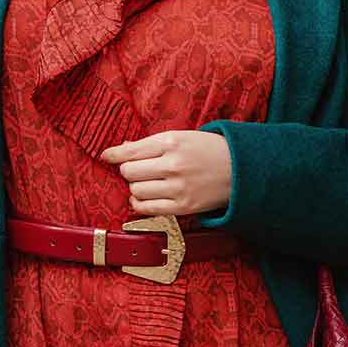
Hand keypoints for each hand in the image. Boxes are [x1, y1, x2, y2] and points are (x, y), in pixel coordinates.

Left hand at [99, 130, 231, 217]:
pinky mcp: (183, 207)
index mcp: (171, 142)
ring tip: (145, 182)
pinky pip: (147, 209)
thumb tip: (123, 149)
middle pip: (129, 172)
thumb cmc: (209, 150)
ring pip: (136, 191)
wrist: (241, 169)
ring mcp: (178, 188)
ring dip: (135, 187)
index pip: (131, 151)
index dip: (114, 154)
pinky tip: (144, 197)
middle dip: (128, 171)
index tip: (106, 156)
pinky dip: (140, 204)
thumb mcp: (182, 137)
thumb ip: (152, 143)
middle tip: (137, 169)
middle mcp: (173, 165)